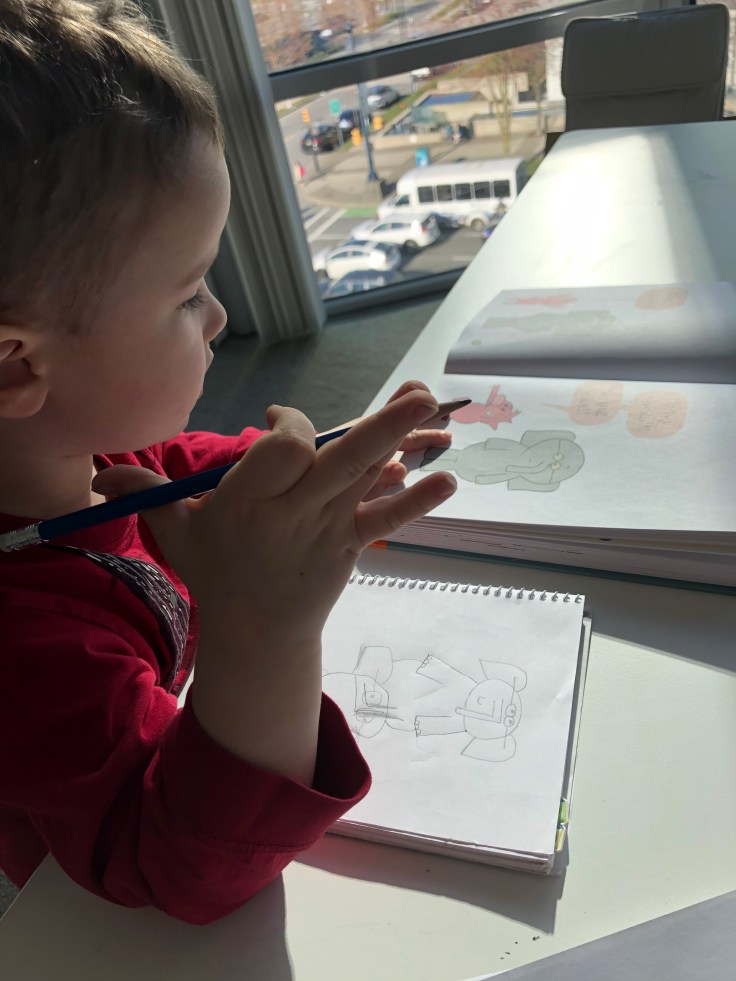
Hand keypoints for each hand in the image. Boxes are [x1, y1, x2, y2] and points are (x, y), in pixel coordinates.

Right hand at [92, 391, 455, 779]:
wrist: (257, 634)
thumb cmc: (216, 571)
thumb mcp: (177, 531)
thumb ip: (147, 495)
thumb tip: (100, 471)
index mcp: (248, 504)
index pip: (282, 451)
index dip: (290, 426)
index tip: (277, 417)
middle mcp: (293, 513)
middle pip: (338, 463)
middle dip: (378, 427)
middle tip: (420, 393)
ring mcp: (328, 530)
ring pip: (366, 480)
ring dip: (403, 444)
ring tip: (436, 409)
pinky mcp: (351, 544)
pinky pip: (385, 519)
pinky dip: (416, 500)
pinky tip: (447, 478)